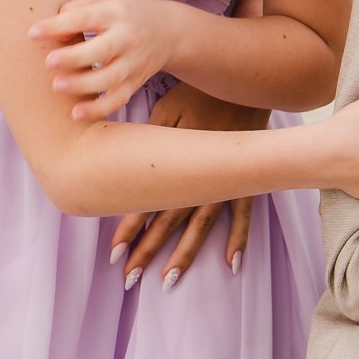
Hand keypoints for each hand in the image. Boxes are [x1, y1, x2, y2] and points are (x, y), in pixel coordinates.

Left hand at [31, 0, 180, 121]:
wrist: (170, 31)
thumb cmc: (125, 12)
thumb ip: (76, 10)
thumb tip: (53, 34)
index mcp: (115, 12)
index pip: (85, 17)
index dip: (58, 25)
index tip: (32, 33)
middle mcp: (127, 37)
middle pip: (102, 50)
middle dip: (74, 57)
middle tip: (48, 62)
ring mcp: (132, 62)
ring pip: (110, 79)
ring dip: (83, 86)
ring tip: (57, 87)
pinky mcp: (135, 82)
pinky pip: (118, 100)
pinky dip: (99, 109)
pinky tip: (76, 114)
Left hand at [108, 83, 267, 288]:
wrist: (243, 79)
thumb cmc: (198, 91)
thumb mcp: (167, 109)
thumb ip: (149, 136)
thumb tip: (121, 164)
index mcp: (176, 158)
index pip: (148, 200)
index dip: (130, 226)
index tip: (114, 251)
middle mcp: (200, 176)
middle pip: (170, 220)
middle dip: (149, 249)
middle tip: (130, 277)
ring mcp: (224, 180)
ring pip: (201, 225)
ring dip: (185, 254)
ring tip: (168, 280)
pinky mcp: (244, 178)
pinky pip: (243, 214)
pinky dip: (238, 239)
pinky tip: (231, 264)